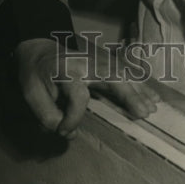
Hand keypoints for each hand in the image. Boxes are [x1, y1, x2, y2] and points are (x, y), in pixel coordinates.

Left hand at [14, 37, 158, 139]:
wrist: (38, 49)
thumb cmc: (35, 74)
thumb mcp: (31, 94)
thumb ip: (47, 115)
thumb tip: (70, 133)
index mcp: (66, 70)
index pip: (77, 96)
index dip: (73, 118)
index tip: (65, 132)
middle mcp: (86, 64)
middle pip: (111, 76)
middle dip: (128, 94)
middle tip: (143, 113)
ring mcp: (97, 61)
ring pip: (123, 73)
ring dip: (139, 90)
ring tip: (153, 107)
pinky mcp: (104, 63)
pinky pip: (126, 72)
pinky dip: (140, 83)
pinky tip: (153, 95)